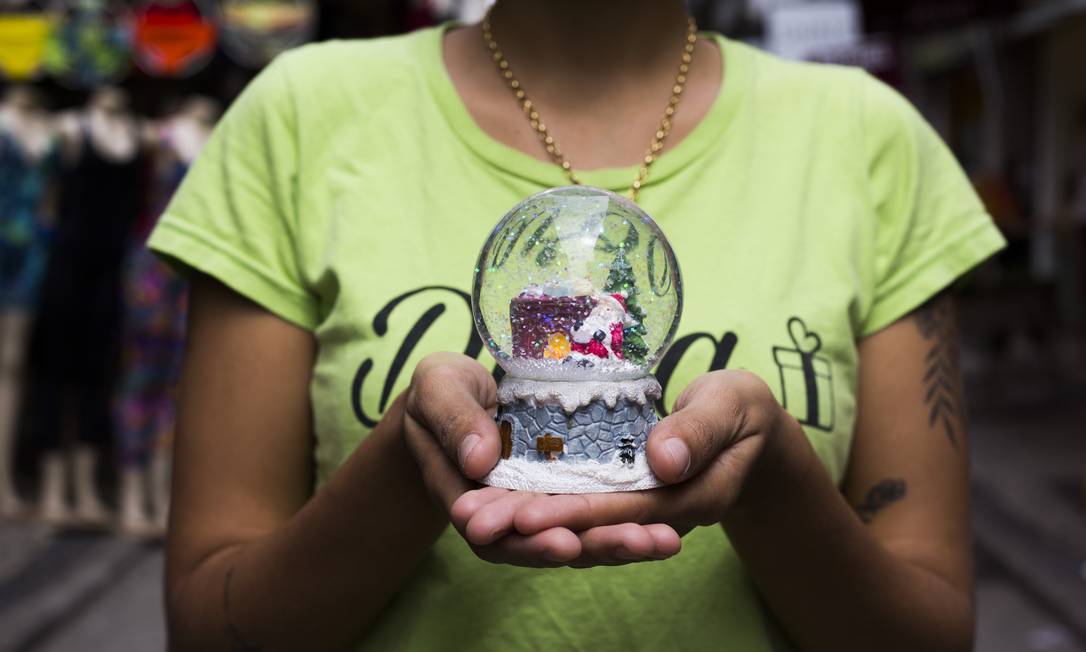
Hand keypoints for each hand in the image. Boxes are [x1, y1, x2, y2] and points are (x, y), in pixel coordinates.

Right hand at [402, 352, 680, 566]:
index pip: (496, 534)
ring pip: (576, 535)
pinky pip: (593, 514)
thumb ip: (454, 421)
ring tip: (664, 541)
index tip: (565, 542)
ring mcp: (536, 506)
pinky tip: (665, 525)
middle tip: (637, 542)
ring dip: (618, 543)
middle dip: (592, 546)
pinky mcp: (562, 491)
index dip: (531, 542)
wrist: (454, 395)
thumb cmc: (440, 389)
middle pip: (544, 544)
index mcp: (467, 496)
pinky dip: (626, 521)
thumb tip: (480, 461)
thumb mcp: (438, 389)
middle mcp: (504, 515)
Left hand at [452, 370, 781, 542]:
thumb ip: (700, 430)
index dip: (573, 512)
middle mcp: (661, 516)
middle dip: (532, 528)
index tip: (524, 513)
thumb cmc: (742, 406)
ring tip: (472, 520)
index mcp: (693, 498)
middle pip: (591, 528)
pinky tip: (496, 504)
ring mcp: (639, 511)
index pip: (625, 510)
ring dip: (524, 526)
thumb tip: (662, 461)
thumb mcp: (732, 404)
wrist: (748, 424)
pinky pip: (578, 510)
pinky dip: (538, 509)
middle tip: (476, 522)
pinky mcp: (622, 499)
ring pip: (577, 526)